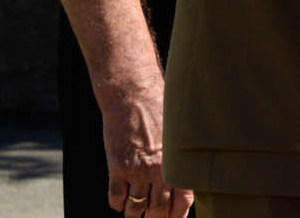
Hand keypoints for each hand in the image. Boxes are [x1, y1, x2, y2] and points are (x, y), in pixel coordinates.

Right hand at [97, 69, 191, 216]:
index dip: (176, 216)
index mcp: (177, 162)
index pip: (183, 201)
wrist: (133, 94)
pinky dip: (117, 204)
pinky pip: (115, 197)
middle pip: (157, 209)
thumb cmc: (159, 107)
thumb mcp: (178, 130)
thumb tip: (183, 177)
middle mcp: (158, 170)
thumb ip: (180, 155)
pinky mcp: (117, 167)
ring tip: (134, 214)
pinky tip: (119, 202)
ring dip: (135, 214)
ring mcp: (136, 170)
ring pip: (135, 207)